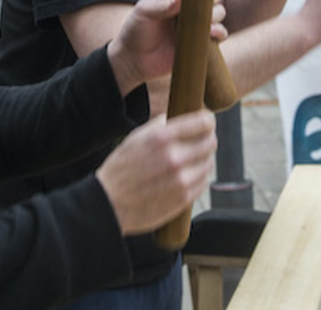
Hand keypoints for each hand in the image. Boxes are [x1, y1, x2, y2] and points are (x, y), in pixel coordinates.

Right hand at [97, 111, 215, 234]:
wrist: (110, 204)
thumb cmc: (121, 169)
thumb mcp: (135, 138)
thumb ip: (159, 125)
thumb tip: (177, 117)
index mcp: (161, 138)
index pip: (203, 123)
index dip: (208, 120)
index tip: (207, 122)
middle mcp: (174, 158)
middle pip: (210, 142)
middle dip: (206, 139)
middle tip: (199, 141)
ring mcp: (181, 180)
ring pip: (209, 163)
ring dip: (203, 159)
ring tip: (190, 160)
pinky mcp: (184, 198)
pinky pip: (204, 182)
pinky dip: (198, 177)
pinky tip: (186, 176)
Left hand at [107, 0, 227, 96]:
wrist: (133, 61)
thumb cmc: (135, 31)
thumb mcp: (144, 12)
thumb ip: (163, 4)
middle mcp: (188, 11)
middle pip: (212, 1)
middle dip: (213, 4)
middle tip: (204, 12)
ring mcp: (194, 28)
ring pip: (218, 17)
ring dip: (217, 18)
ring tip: (208, 26)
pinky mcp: (198, 44)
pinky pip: (217, 37)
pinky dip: (220, 34)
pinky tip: (214, 34)